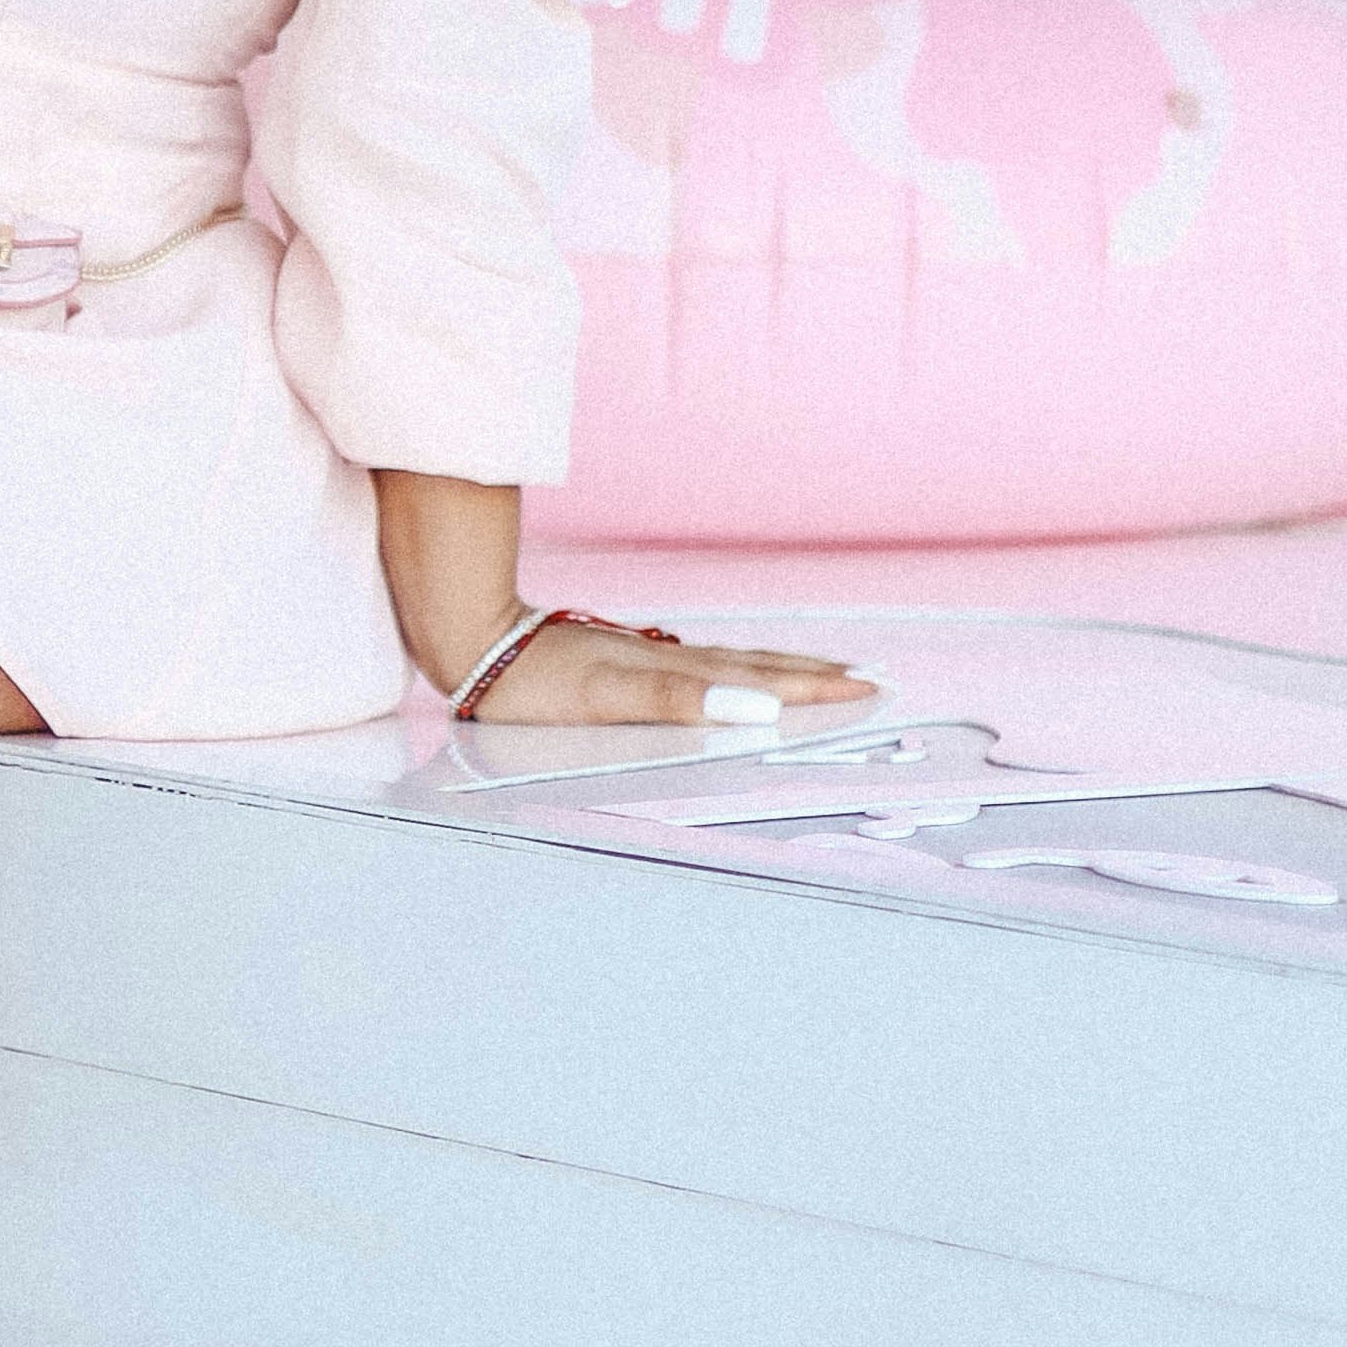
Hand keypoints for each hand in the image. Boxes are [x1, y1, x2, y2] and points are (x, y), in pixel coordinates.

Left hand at [453, 610, 873, 736]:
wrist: (474, 641)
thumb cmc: (534, 680)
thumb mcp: (607, 696)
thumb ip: (678, 699)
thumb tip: (753, 705)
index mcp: (677, 671)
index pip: (763, 680)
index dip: (815, 687)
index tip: (868, 687)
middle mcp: (670, 660)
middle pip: (760, 666)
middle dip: (817, 675)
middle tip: (871, 678)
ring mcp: (650, 657)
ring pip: (736, 662)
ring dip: (785, 669)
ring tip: (825, 671)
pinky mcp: (626, 662)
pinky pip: (704, 666)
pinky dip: (740, 671)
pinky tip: (737, 675)